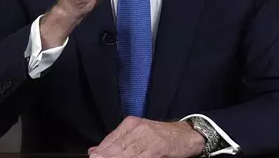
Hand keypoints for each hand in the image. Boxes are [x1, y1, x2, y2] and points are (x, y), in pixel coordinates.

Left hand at [88, 117, 204, 157]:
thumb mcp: (137, 135)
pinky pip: (141, 157)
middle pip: (117, 148)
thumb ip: (116, 143)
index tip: (92, 157)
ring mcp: (148, 137)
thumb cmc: (160, 136)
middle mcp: (137, 128)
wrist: (186, 135)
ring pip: (127, 153)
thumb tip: (93, 151)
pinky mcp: (158, 147)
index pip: (110, 140)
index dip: (100, 152)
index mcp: (130, 124)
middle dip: (106, 156)